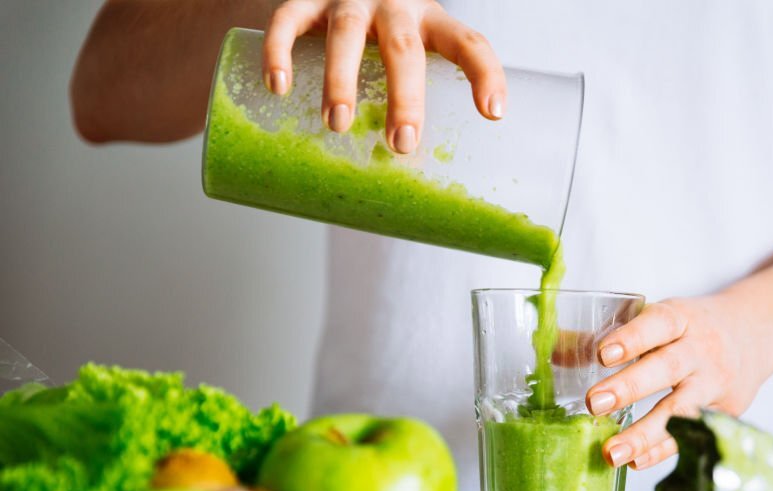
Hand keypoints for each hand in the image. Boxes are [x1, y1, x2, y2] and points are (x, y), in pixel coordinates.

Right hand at [262, 0, 505, 153]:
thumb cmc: (384, 36)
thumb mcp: (413, 52)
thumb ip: (419, 98)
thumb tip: (417, 188)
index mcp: (431, 22)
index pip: (469, 43)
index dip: (485, 75)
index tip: (493, 114)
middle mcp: (394, 5)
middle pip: (404, 49)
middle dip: (405, 97)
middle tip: (401, 143)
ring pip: (347, 35)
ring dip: (341, 80)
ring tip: (336, 124)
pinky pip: (288, 19)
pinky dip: (280, 52)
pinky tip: (278, 87)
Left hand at [585, 295, 772, 470]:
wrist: (759, 331)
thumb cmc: (693, 327)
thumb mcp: (660, 319)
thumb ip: (608, 335)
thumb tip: (551, 349)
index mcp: (682, 318)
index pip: (658, 325)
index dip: (632, 338)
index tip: (602, 354)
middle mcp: (702, 349)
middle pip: (667, 368)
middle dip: (630, 387)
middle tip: (595, 404)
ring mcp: (716, 383)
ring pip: (682, 409)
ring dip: (646, 433)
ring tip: (611, 452)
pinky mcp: (726, 412)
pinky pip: (693, 435)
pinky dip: (665, 450)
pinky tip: (636, 462)